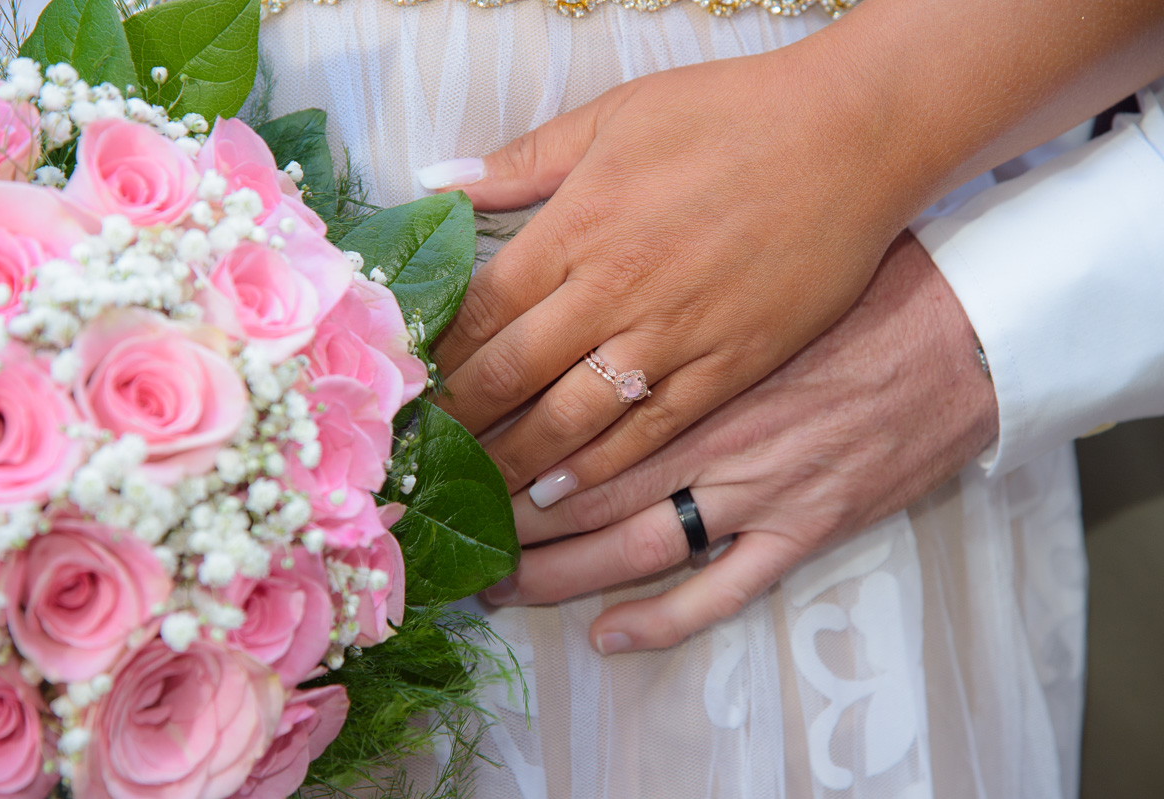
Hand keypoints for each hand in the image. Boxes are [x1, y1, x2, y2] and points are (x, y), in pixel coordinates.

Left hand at [428, 44, 908, 503]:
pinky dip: (597, 466)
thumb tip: (437, 183)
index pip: (482, 308)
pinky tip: (560, 491)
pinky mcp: (729, 368)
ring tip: (475, 486)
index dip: (441, 352)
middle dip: (462, 418)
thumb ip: (526, 157)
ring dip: (515, 458)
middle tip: (425, 450)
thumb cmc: (735, 113)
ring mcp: (673, 337)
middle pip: (512, 373)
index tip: (413, 382)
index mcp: (579, 225)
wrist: (853, 138)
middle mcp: (614, 291)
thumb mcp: (621, 112)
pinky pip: (648, 432)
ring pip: (570, 419)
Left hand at [483, 232, 998, 653]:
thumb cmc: (855, 280)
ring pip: (639, 543)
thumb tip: (578, 295)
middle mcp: (713, 432)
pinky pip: (727, 589)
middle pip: (587, 487)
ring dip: (563, 572)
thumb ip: (663, 286)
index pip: (572, 415)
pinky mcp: (807, 527)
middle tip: (454, 528)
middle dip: (511, 514)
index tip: (458, 450)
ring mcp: (761, 488)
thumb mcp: (748, 265)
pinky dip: (667, 618)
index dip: (506, 439)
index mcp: (692, 361)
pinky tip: (612, 633)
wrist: (965, 327)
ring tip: (502, 585)